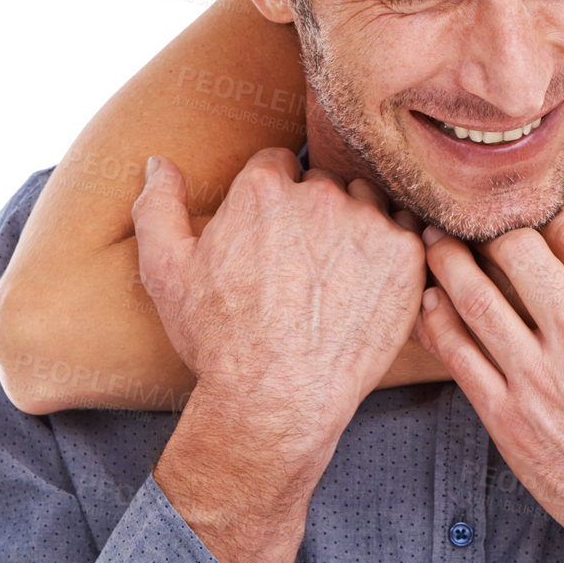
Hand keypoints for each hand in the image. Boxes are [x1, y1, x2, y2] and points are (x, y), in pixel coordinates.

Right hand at [133, 151, 426, 489]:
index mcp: (263, 189)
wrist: (276, 400)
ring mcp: (368, 223)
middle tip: (303, 266)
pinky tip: (369, 287)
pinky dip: (391, 254)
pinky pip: (406, 233)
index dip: (275, 200)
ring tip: (336, 279)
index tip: (274, 236)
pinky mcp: (404, 255)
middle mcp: (320, 195)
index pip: (279, 165)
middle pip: (325, 184)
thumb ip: (157, 208)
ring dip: (356, 228)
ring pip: (367, 204)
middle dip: (315, 214)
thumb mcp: (166, 273)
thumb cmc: (218, 340)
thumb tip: (158, 163)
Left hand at [416, 188, 563, 562]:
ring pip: (477, 298)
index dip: (555, 214)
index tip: (542, 214)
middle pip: (518, 253)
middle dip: (495, 225)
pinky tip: (431, 303)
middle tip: (478, 217)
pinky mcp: (510, 422)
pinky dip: (439, 321)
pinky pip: (460, 357)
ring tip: (436, 241)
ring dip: (450, 260)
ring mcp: (541, 382)